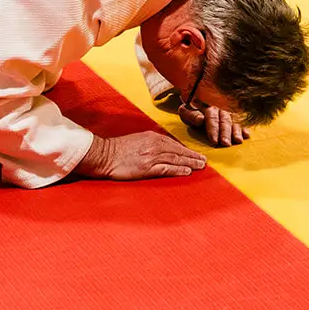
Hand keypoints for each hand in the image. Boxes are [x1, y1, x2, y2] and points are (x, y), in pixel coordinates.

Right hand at [74, 131, 206, 180]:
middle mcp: (154, 145)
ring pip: (176, 159)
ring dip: (190, 163)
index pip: (174, 144)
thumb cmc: (118, 149)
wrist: (103, 155)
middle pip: (178, 151)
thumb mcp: (137, 139)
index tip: (195, 154)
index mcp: (152, 137)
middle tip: (204, 161)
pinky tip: (187, 172)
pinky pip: (166, 169)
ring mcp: (151, 157)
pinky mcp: (146, 168)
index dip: (186, 150)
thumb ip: (151, 142)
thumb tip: (163, 147)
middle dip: (193, 156)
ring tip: (201, 166)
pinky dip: (178, 170)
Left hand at [179, 103, 248, 146]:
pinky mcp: (233, 117)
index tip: (214, 141)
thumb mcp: (186, 110)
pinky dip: (243, 129)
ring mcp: (227, 113)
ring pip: (233, 121)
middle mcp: (220, 108)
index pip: (211, 118)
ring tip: (238, 141)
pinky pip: (240, 122)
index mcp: (208, 106)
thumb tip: (200, 120)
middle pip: (224, 121)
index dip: (213, 129)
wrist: (197, 97)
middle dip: (225, 133)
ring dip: (236, 132)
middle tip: (225, 143)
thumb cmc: (191, 108)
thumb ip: (191, 115)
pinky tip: (246, 135)